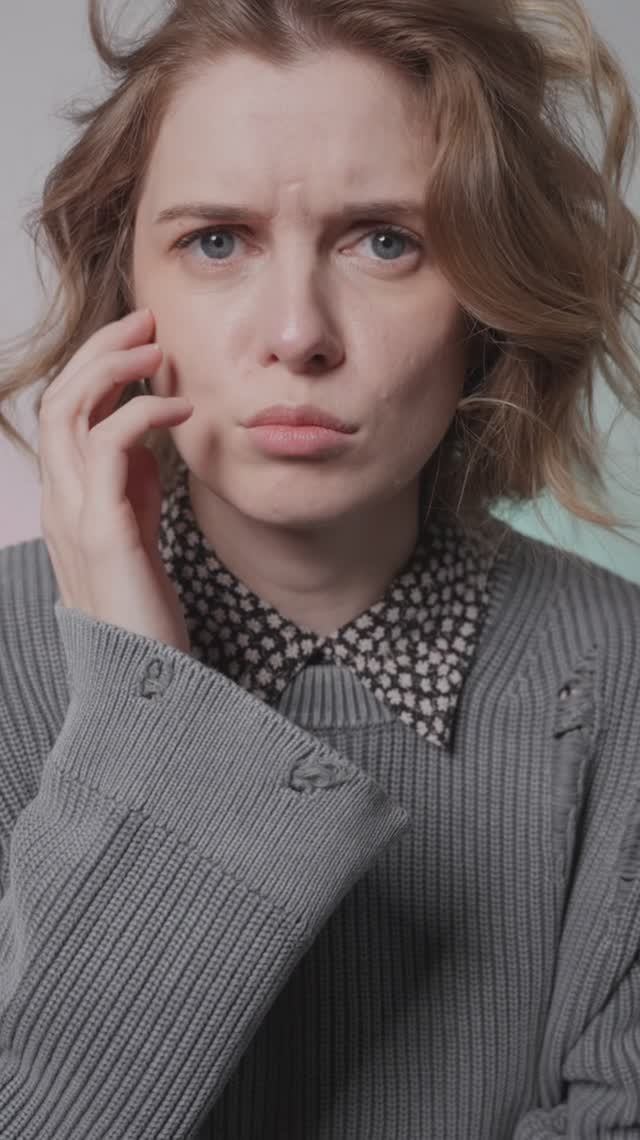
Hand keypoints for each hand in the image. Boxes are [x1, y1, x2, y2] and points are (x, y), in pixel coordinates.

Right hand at [39, 308, 194, 653]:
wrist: (147, 682)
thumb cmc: (147, 609)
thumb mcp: (139, 531)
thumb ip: (134, 485)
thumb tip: (147, 437)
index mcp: (67, 500)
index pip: (64, 413)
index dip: (97, 367)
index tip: (143, 337)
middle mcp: (59, 502)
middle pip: (57, 398)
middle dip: (100, 350)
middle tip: (147, 319)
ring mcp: (73, 516)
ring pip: (68, 411)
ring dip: (112, 367)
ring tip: (159, 346)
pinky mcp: (102, 532)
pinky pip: (108, 447)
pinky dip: (143, 414)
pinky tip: (182, 409)